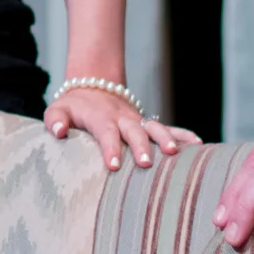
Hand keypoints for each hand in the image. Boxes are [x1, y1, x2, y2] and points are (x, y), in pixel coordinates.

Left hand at [43, 85, 197, 171]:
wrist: (93, 87)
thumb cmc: (73, 107)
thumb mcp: (58, 109)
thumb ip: (55, 119)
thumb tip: (57, 131)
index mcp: (100, 117)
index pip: (105, 133)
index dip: (109, 148)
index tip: (113, 165)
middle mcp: (122, 118)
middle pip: (134, 131)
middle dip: (141, 146)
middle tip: (146, 163)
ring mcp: (138, 120)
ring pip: (154, 127)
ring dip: (165, 138)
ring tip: (174, 153)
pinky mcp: (148, 123)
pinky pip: (169, 127)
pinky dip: (183, 134)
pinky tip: (198, 144)